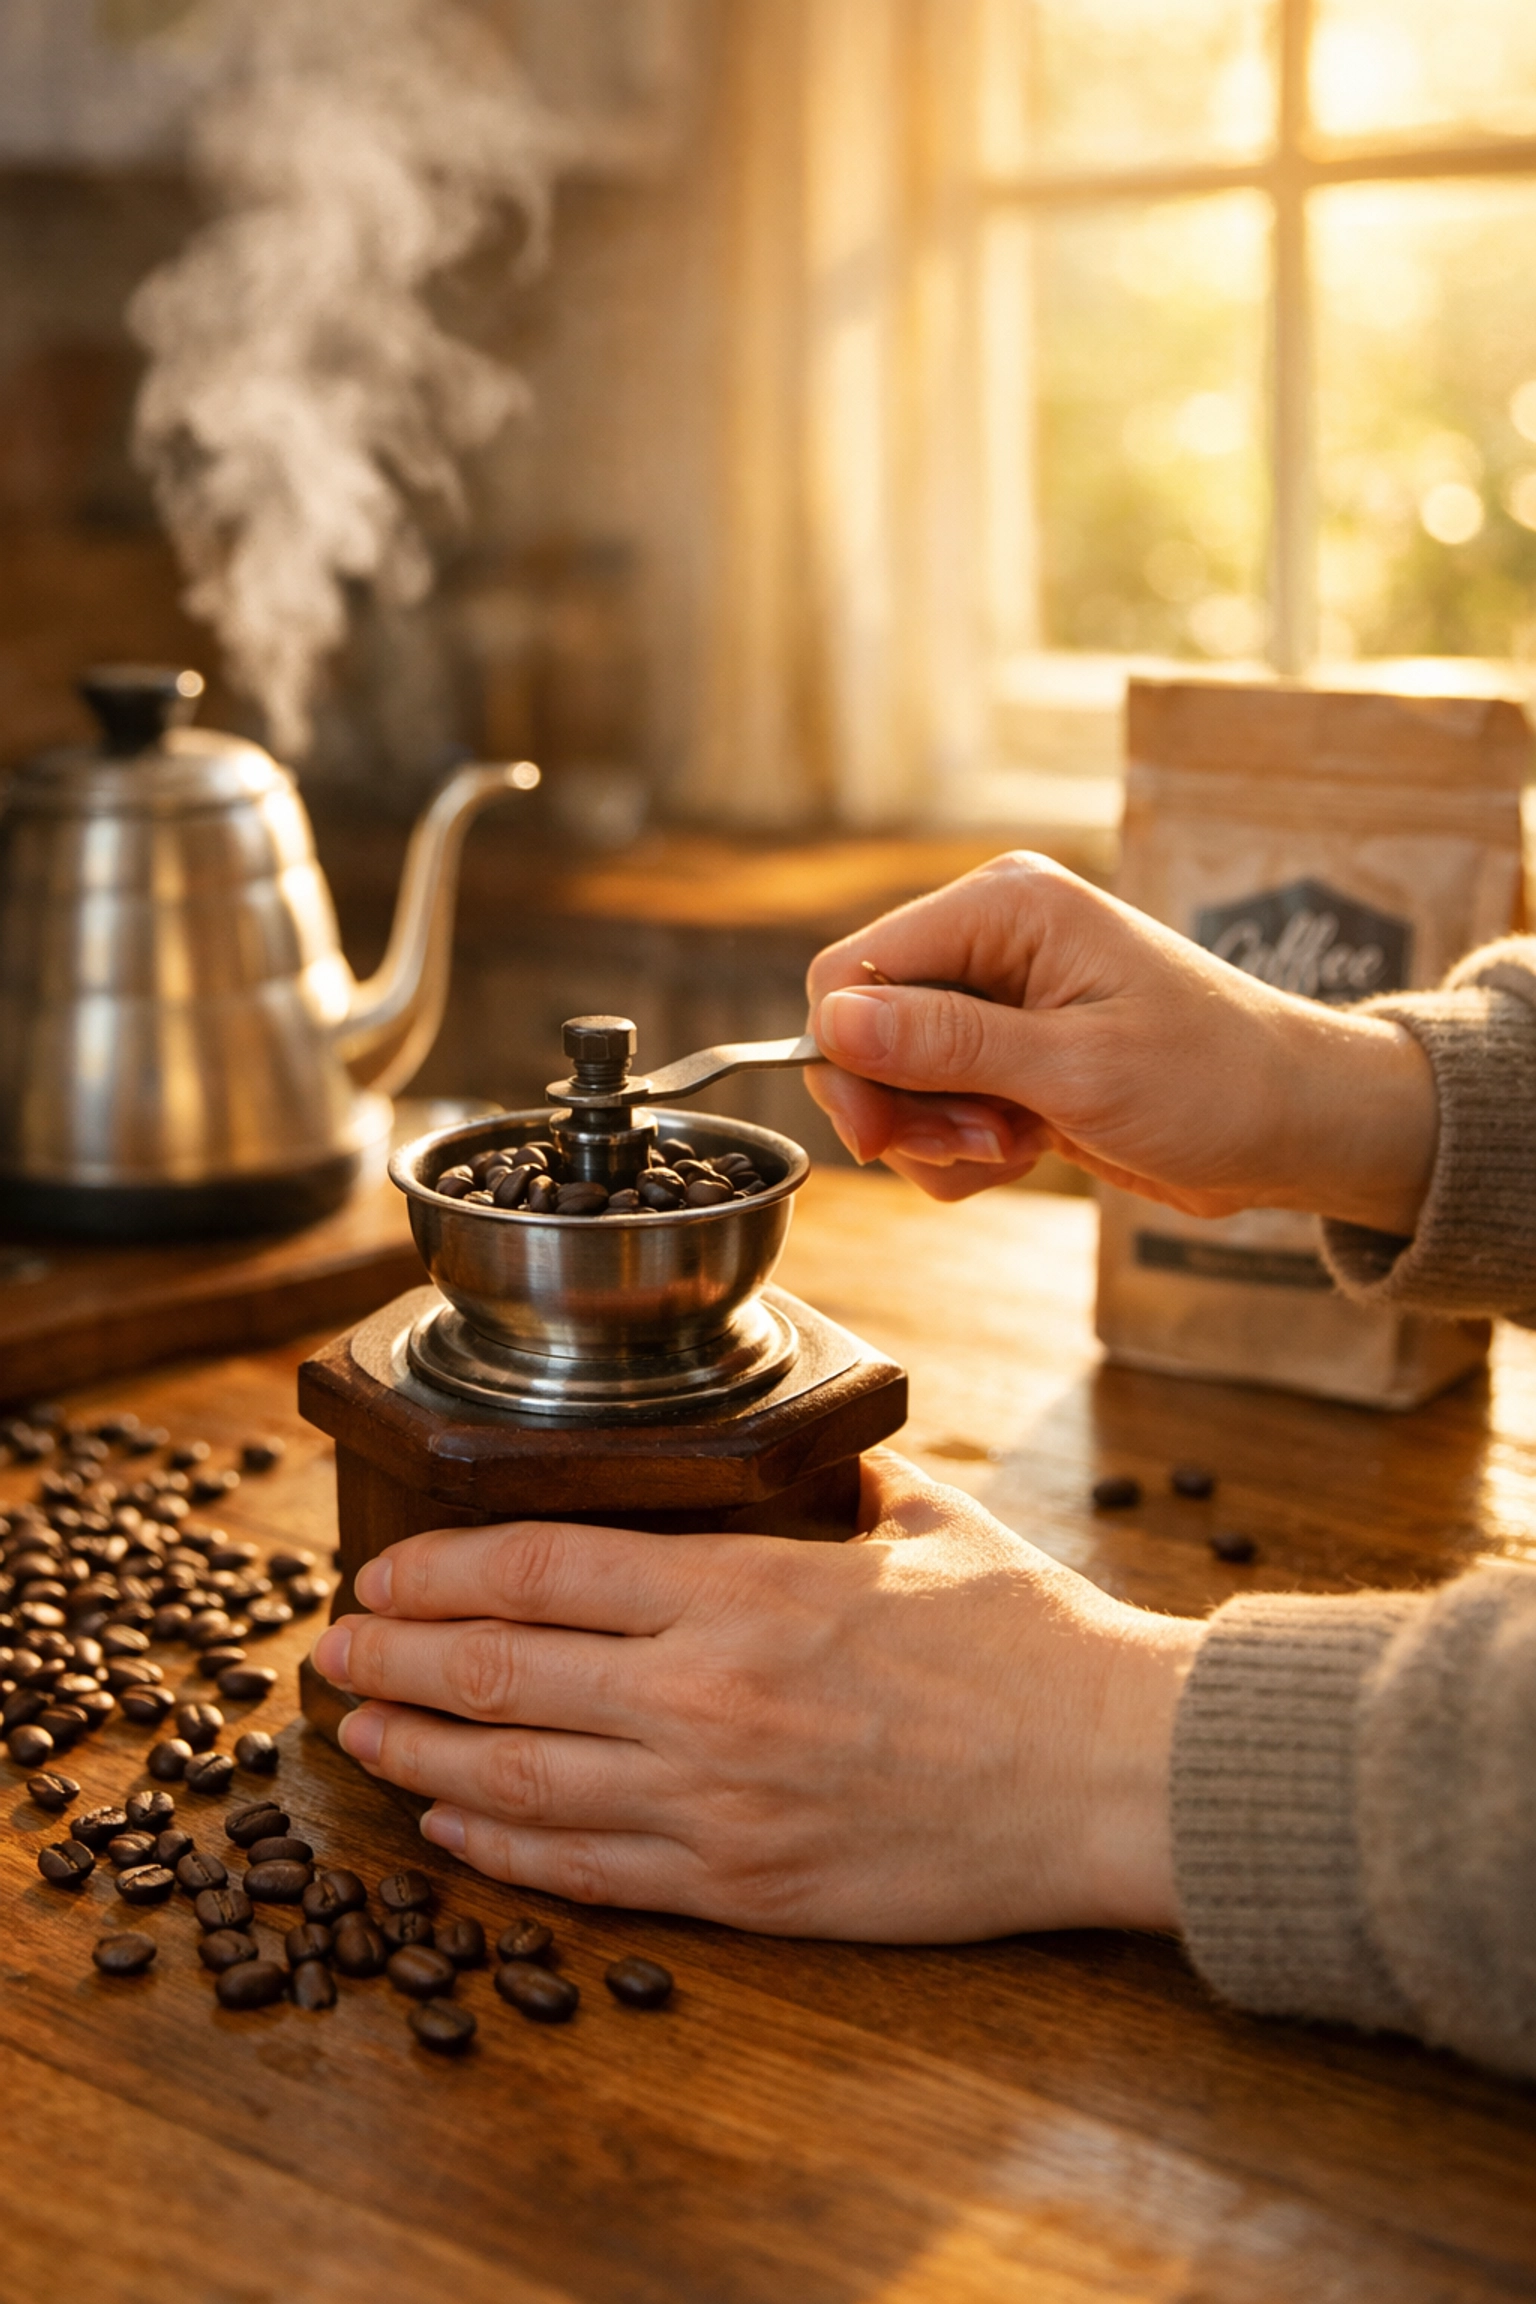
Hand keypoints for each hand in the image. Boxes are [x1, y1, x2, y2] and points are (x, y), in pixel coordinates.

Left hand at [310, 1450, 1200, 1941]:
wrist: (1109, 1779)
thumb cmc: (1027, 1643)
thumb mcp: (922, 1522)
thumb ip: (828, 1483)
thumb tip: (779, 1451)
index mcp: (748, 1587)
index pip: (543, 1565)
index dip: (440, 1568)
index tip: (382, 1570)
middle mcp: (708, 1695)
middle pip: (499, 1671)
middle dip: (394, 1657)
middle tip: (329, 1650)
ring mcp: (717, 1801)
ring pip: (518, 1778)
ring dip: (417, 1753)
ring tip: (356, 1733)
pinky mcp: (743, 1885)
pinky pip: (587, 1868)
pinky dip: (500, 1848)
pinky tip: (450, 1825)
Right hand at [804, 850, 1436, 1232]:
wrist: (1299, 1128)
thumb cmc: (1216, 1082)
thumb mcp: (1076, 1068)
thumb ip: (947, 1044)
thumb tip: (834, 1022)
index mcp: (1003, 906)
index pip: (850, 970)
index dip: (849, 1057)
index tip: (887, 1133)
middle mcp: (991, 942)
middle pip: (862, 1030)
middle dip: (903, 1107)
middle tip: (980, 1144)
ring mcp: (999, 1003)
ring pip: (895, 1083)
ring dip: (939, 1138)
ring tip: (1018, 1145)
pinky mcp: (1011, 1059)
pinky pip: (937, 1112)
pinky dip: (964, 1151)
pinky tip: (1029, 1152)